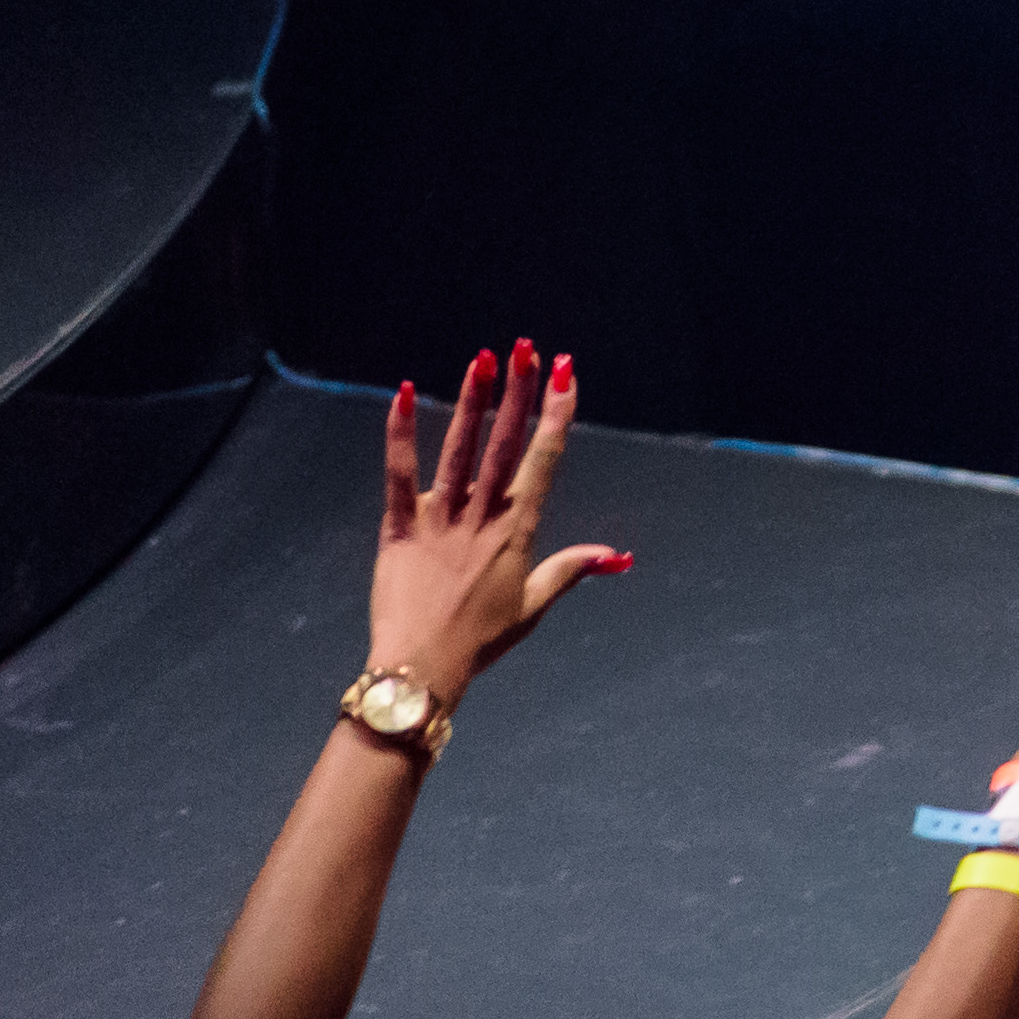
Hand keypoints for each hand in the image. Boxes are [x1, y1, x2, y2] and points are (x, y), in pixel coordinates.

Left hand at [366, 339, 624, 699]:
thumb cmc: (480, 641)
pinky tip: (402, 394)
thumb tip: (619, 555)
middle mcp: (482, 518)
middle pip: (503, 444)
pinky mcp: (399, 529)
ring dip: (472, 401)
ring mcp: (440, 521)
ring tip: (483, 359)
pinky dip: (400, 434)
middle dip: (518, 393)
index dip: (556, 415)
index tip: (566, 376)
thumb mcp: (532, 606)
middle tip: (527, 350)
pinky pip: (400, 475)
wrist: (423, 668)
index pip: (543, 461)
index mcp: (517, 532)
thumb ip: (570, 569)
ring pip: (459, 449)